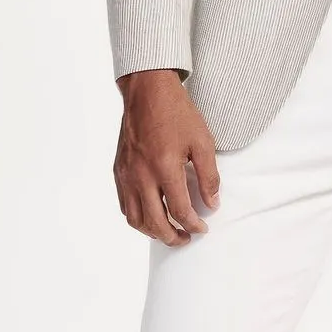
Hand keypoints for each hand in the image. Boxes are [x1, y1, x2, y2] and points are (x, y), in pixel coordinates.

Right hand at [113, 71, 221, 243]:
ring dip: (152, 232)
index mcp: (164, 167)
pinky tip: (151, 216)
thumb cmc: (176, 113)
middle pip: (155, 222)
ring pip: (135, 219)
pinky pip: (124, 205)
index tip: (203, 227)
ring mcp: (126, 175)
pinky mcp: (118, 171)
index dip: (193, 224)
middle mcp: (141, 175)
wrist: (147, 92)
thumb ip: (209, 176)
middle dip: (173, 237)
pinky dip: (137, 218)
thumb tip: (212, 203)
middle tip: (187, 238)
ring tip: (169, 233)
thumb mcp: (202, 142)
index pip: (180, 210)